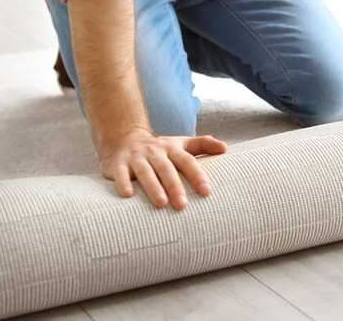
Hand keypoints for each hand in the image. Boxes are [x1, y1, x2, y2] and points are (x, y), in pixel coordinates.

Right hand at [99, 128, 227, 209]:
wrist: (123, 137)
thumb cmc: (159, 148)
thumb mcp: (180, 144)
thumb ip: (203, 145)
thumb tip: (225, 149)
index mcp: (172, 149)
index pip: (187, 161)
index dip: (197, 176)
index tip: (207, 192)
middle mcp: (154, 152)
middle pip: (166, 169)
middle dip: (175, 186)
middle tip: (183, 206)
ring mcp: (136, 157)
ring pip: (145, 172)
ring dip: (152, 187)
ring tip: (161, 204)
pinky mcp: (117, 163)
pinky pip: (120, 173)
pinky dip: (123, 183)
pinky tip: (127, 196)